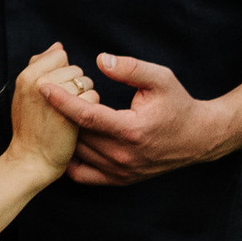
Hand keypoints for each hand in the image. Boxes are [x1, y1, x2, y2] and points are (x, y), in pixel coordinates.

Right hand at [7, 43, 82, 180]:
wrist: (31, 160)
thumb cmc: (30, 126)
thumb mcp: (26, 92)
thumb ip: (40, 65)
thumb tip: (57, 46)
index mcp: (28, 75)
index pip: (59, 55)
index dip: (64, 71)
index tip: (58, 89)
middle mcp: (40, 82)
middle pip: (75, 68)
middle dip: (76, 84)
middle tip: (65, 105)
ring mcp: (56, 98)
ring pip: (86, 82)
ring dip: (85, 95)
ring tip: (72, 113)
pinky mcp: (71, 113)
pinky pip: (93, 97)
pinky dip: (93, 108)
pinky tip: (82, 122)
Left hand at [39, 52, 221, 184]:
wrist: (198, 138)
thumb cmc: (178, 105)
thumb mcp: (161, 78)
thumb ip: (131, 68)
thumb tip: (100, 60)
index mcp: (132, 130)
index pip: (87, 116)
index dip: (62, 101)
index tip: (43, 86)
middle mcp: (124, 155)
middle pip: (78, 135)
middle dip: (59, 115)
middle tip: (44, 96)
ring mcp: (121, 171)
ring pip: (78, 154)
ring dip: (64, 135)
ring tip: (52, 115)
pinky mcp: (120, 179)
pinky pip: (84, 175)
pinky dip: (71, 159)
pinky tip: (67, 141)